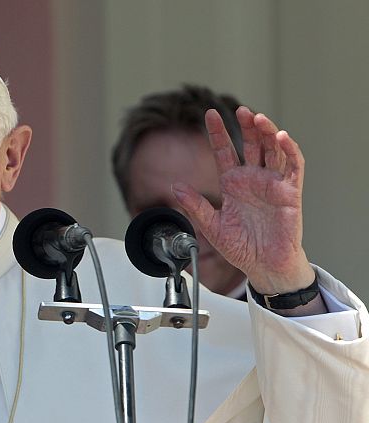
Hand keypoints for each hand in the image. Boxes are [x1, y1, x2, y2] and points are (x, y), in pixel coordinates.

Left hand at [171, 106, 315, 295]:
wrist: (263, 267)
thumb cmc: (241, 247)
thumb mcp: (211, 226)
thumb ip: (195, 206)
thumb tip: (176, 187)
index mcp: (233, 184)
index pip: (225, 151)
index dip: (218, 133)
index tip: (210, 114)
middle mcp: (253, 179)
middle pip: (252, 144)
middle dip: (247, 125)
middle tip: (240, 110)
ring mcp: (272, 184)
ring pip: (273, 150)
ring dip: (268, 132)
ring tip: (258, 118)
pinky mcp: (290, 192)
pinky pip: (293, 166)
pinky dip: (288, 150)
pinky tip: (281, 138)